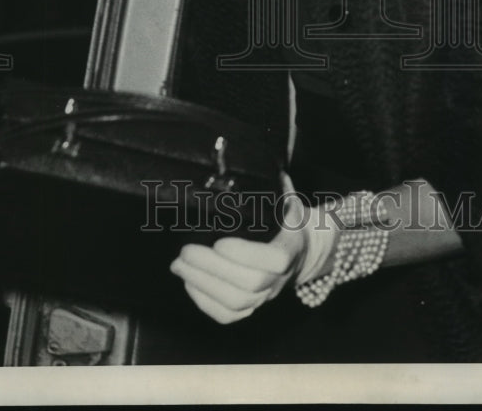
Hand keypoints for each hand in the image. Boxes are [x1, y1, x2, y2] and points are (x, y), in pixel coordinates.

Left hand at [170, 187, 314, 324]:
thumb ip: (277, 186)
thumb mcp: (288, 200)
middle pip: (249, 284)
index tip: (218, 241)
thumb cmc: (288, 219)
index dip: (245, 254)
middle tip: (185, 251)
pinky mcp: (253, 307)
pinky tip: (189, 283)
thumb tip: (260, 166)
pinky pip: (229, 316)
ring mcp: (266, 296)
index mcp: (291, 248)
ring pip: (236, 303)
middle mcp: (280, 278)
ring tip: (179, 265)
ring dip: (202, 284)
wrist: (303, 250)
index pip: (275, 260)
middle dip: (211, 268)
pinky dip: (205, 303)